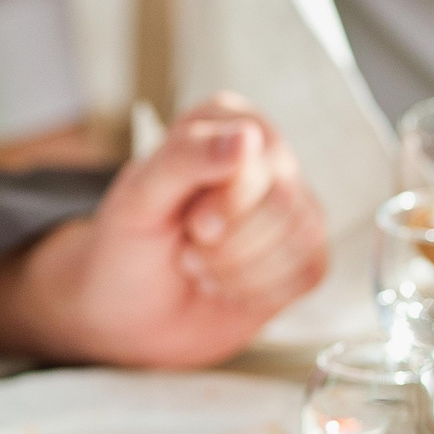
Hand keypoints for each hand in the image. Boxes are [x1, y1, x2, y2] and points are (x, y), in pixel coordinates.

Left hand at [0, 96, 329, 366]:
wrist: (123, 311)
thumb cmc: (125, 244)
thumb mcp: (137, 198)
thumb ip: (184, 158)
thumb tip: (245, 137)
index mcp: (225, 122)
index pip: (256, 159)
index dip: (226, 205)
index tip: (191, 223)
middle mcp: (267, 155)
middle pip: (284, 199)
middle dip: (225, 242)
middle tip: (187, 245)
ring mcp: (292, 204)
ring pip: (301, 237)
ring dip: (236, 270)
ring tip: (199, 264)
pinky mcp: (306, 251)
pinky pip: (309, 270)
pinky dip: (257, 291)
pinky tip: (225, 283)